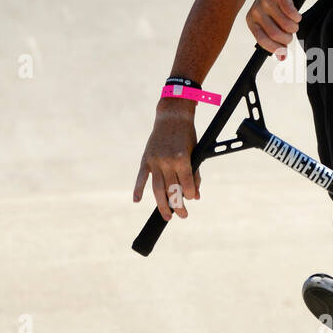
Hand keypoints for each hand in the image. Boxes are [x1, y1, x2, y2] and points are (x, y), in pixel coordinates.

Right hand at [133, 102, 200, 220]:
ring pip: (157, 189)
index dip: (190, 195)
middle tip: (182, 216)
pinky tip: (137, 200)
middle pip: (172, 191)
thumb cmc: (186, 135)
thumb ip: (195, 174)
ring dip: (162, 205)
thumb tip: (196, 196)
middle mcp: (168, 161)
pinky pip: (141, 177)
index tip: (191, 199)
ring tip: (167, 216)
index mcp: (182, 159)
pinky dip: (138, 189)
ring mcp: (155, 161)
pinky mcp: (146, 159)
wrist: (172, 117)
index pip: (187, 185)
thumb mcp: (195, 153)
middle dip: (178, 206)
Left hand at [246, 0, 302, 57]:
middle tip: (291, 34)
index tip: (284, 52)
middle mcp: (256, 11)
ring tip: (294, 23)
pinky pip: (291, 13)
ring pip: (286, 25)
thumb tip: (282, 57)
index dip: (275, 49)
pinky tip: (296, 15)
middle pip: (276, 34)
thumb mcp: (270, 22)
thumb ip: (275, 40)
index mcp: (251, 20)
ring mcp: (266, 1)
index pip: (262, 41)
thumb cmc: (275, 6)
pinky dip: (297, 17)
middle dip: (288, 38)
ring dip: (294, 27)